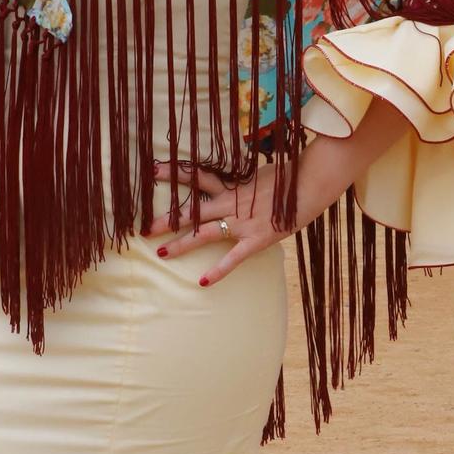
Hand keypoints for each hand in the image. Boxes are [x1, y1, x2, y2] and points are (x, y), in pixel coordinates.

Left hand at [146, 161, 281, 287]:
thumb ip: (245, 179)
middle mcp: (231, 204)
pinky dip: (218, 271)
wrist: (309, 186)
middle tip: (144, 227)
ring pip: (204, 234)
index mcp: (232, 187)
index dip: (175, 174)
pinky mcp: (254, 240)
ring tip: (162, 253)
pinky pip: (232, 258)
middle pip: (192, 212)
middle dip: (167, 220)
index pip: (197, 177)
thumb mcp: (261, 173)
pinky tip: (202, 281)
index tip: (154, 171)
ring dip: (182, 244)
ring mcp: (241, 223)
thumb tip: (240, 177)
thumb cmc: (288, 178)